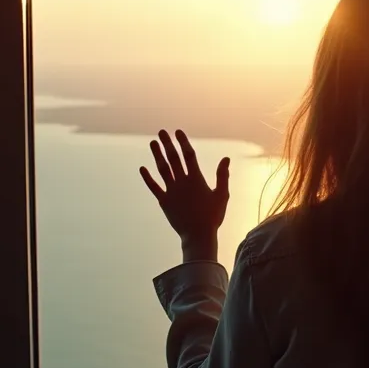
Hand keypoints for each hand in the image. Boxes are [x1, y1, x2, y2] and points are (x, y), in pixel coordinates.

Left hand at [139, 129, 229, 256]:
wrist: (197, 235)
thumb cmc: (212, 216)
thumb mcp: (222, 195)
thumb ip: (223, 176)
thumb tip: (226, 158)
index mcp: (196, 179)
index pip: (188, 155)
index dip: (183, 142)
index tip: (178, 132)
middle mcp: (182, 182)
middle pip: (173, 159)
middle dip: (168, 144)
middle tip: (162, 132)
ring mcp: (171, 191)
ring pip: (162, 169)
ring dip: (157, 155)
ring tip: (153, 143)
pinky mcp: (164, 201)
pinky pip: (154, 187)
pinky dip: (148, 178)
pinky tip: (142, 168)